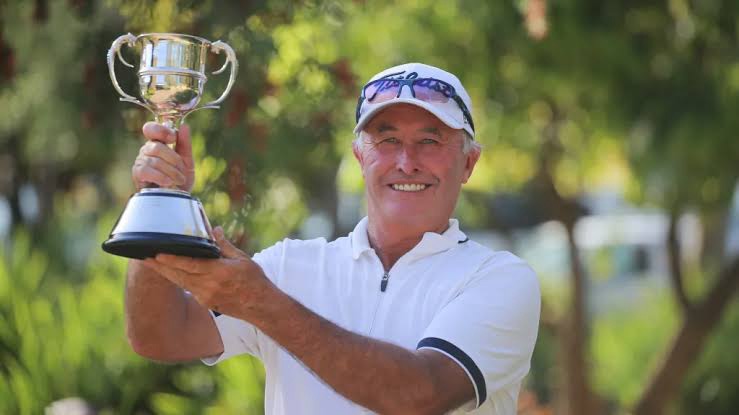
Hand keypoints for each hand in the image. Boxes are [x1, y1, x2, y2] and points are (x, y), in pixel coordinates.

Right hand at [132, 122, 194, 191]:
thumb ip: (185, 144)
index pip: (151, 129)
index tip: (172, 138)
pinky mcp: (137, 174)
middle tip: (182, 171)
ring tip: (179, 180)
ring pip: (155, 160)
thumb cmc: (180, 180)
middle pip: (157, 146)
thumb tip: (184, 126)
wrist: (177, 200)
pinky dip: (160, 177)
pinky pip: (146, 170)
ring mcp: (140, 162)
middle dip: (174, 160)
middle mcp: (147, 150)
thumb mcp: (187, 161)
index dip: (161, 131)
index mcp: (158, 143)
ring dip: (172, 172)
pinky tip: (168, 183)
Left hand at [142, 227, 269, 316]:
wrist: (260, 305)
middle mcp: (209, 286)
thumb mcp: (242, 259)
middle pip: (179, 275)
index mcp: (219, 272)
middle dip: (161, 266)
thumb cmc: (254, 280)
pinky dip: (178, 279)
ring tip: (152, 262)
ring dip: (166, 273)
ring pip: (181, 282)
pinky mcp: (205, 302)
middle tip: (145, 256)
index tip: (158, 253)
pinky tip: (170, 273)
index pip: (190, 265)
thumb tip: (214, 230)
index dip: (172, 260)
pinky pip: (188, 288)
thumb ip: (224, 245)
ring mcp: (206, 296)